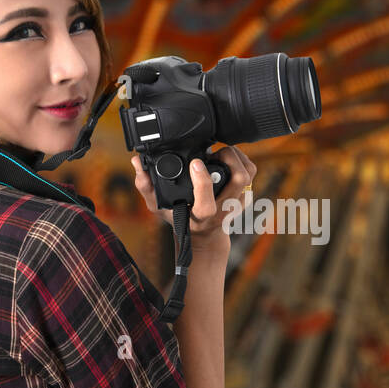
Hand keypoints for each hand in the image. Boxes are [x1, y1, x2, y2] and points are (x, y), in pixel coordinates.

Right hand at [131, 146, 256, 248]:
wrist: (205, 235)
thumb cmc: (180, 218)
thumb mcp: (158, 207)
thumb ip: (146, 186)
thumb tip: (137, 163)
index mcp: (201, 216)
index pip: (206, 203)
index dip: (203, 181)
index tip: (195, 163)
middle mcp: (223, 211)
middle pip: (239, 180)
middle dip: (228, 158)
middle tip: (213, 152)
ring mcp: (237, 203)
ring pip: (248, 174)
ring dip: (237, 156)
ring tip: (220, 151)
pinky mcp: (245, 195)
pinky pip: (251, 171)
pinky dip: (242, 159)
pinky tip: (228, 156)